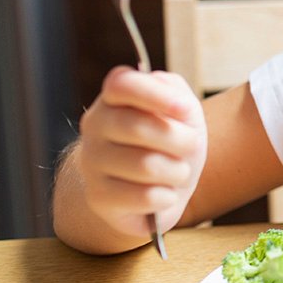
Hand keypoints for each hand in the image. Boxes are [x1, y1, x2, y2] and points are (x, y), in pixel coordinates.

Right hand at [74, 66, 207, 238]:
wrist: (155, 186)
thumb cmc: (170, 142)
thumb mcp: (181, 110)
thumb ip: (175, 92)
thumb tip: (176, 101)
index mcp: (113, 98)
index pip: (122, 85)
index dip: (155, 95)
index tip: (185, 109)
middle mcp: (95, 126)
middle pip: (137, 127)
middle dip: (180, 139)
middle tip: (191, 146)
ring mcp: (91, 162)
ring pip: (145, 165)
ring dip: (178, 171)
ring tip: (178, 172)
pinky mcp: (98, 197)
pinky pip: (145, 196)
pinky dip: (167, 196)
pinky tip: (164, 194)